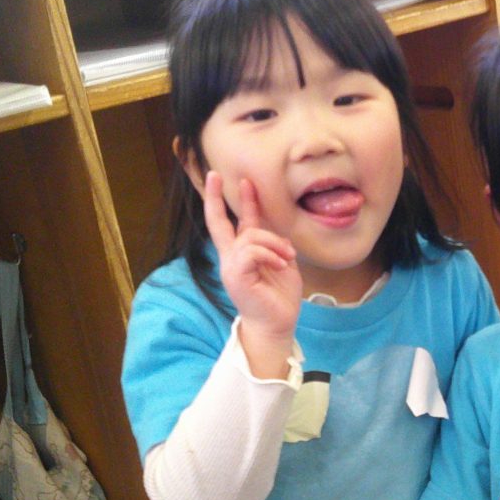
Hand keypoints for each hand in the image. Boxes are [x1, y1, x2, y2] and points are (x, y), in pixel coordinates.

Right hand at [204, 171, 301, 377]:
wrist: (277, 324)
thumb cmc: (280, 297)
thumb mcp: (282, 262)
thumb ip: (275, 244)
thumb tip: (276, 230)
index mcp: (242, 254)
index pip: (233, 222)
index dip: (235, 200)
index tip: (238, 180)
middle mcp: (231, 257)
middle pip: (216, 222)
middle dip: (213, 197)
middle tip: (214, 174)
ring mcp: (231, 266)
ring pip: (250, 235)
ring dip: (274, 243)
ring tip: (287, 257)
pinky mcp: (235, 275)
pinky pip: (252, 250)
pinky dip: (271, 253)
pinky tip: (281, 264)